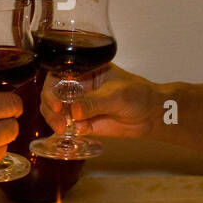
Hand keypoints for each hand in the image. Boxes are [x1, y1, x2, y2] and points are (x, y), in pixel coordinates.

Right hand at [40, 63, 158, 138]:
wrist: (152, 115)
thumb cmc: (138, 94)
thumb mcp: (117, 95)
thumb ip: (95, 102)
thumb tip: (74, 111)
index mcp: (84, 71)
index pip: (58, 75)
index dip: (52, 88)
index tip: (58, 103)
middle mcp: (78, 86)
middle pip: (52, 93)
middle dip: (50, 106)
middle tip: (59, 117)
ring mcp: (79, 105)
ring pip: (55, 111)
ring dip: (54, 119)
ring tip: (63, 128)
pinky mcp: (83, 122)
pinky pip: (66, 125)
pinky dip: (64, 129)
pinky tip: (73, 131)